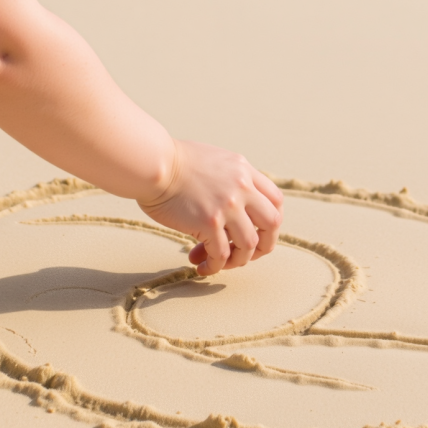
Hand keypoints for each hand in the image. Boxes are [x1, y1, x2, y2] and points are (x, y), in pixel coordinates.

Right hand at [139, 141, 283, 273]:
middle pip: (272, 223)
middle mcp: (241, 187)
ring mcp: (227, 205)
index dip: (270, 221)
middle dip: (264, 244)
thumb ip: (231, 178)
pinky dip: (214, 267)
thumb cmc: (172, 162)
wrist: (152, 163)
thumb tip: (236, 207)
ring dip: (236, 260)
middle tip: (246, 254)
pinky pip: (221, 255)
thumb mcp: (213, 160)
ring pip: (249, 245)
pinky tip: (202, 267)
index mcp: (243, 170)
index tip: (257, 232)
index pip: (276, 200)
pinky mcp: (209, 222)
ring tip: (218, 262)